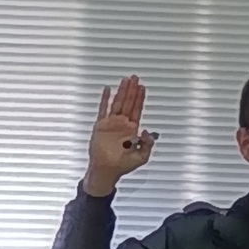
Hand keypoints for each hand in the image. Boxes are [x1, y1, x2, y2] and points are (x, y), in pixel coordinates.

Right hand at [84, 76, 155, 194]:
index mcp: (132, 130)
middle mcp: (122, 124)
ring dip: (121, 91)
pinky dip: (104, 99)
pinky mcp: (101, 125)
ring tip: (125, 80)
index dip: (140, 99)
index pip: (137, 110)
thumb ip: (147, 145)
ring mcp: (111, 123)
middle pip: (128, 103)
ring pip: (117, 103)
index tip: (142, 88)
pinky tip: (107, 90)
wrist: (106, 169)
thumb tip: (146, 131)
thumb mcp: (142, 157)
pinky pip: (103, 109)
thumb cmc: (122, 165)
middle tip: (135, 78)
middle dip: (132, 90)